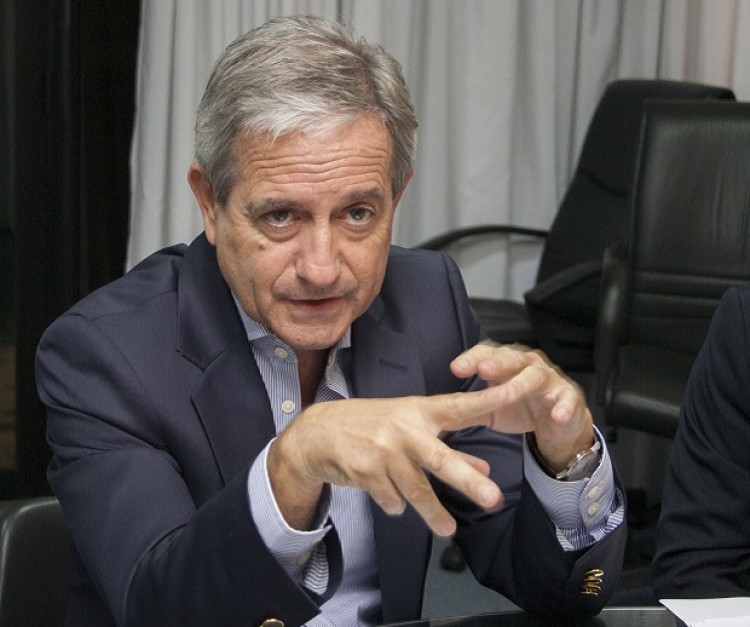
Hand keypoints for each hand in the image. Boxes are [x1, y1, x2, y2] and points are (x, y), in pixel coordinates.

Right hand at [269, 390, 505, 537]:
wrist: (317, 434)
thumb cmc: (369, 425)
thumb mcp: (407, 427)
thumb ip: (448, 447)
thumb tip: (485, 470)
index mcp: (418, 411)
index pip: (460, 405)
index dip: (489, 398)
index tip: (517, 389)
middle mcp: (403, 429)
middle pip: (440, 458)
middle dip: (467, 480)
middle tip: (492, 498)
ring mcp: (383, 451)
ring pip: (415, 489)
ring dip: (432, 512)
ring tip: (447, 530)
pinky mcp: (365, 472)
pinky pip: (391, 499)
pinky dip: (394, 504)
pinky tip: (389, 497)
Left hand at [450, 342, 594, 471]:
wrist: (556, 426)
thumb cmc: (521, 408)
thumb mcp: (491, 409)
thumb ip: (469, 406)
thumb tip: (437, 410)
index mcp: (506, 364)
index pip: (487, 354)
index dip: (472, 358)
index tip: (455, 369)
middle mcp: (527, 365)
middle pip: (511, 358)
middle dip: (496, 363)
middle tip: (482, 370)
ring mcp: (550, 379)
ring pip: (536, 376)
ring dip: (522, 384)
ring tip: (509, 393)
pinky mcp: (569, 397)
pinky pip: (567, 399)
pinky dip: (562, 407)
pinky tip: (556, 415)